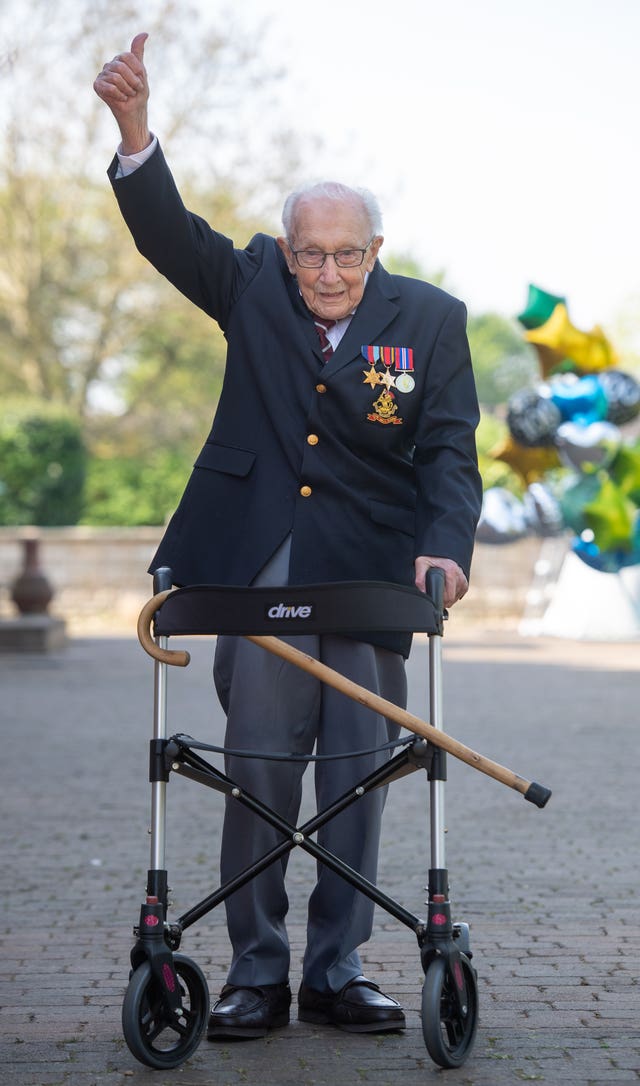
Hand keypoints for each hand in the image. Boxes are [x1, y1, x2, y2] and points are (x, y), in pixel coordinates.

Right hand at [94, 33, 150, 153]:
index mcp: (120, 60)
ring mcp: (102, 75)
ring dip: (127, 90)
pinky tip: (121, 99)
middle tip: (135, 90)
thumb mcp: (142, 72)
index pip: (127, 57)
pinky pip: (110, 87)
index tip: (140, 81)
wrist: (135, 112)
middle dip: (132, 81)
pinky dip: (119, 95)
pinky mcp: (97, 86)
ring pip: (116, 78)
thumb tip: (145, 33)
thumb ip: (139, 53)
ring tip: (128, 95)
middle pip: (121, 67)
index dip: (136, 70)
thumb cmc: (138, 94)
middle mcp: (109, 65)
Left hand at [414, 556, 467, 607]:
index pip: (449, 595)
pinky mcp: (464, 577)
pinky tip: (450, 593)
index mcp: (450, 571)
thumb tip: (423, 594)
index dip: (441, 602)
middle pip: (454, 596)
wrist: (437, 549)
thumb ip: (420, 579)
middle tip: (437, 602)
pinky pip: (463, 590)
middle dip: (445, 602)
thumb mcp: (421, 565)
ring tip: (442, 597)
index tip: (435, 603)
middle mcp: (458, 573)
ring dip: (451, 598)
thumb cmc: (429, 557)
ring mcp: (462, 575)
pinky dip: (457, 593)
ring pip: (459, 594)